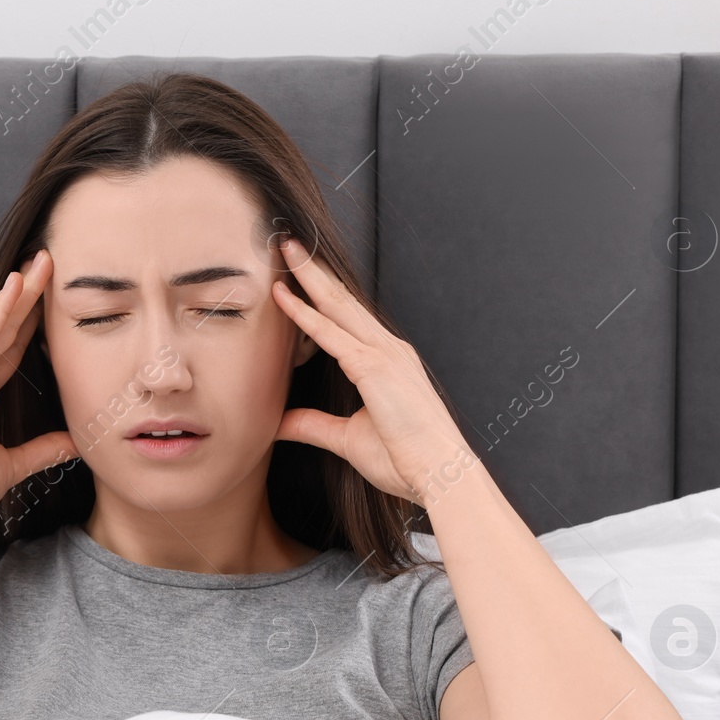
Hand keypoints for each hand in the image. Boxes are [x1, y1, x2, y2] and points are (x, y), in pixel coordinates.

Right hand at [0, 249, 78, 544]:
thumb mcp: (9, 466)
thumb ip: (41, 451)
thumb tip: (74, 442)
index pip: (9, 352)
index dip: (29, 324)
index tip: (49, 297)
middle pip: (5, 331)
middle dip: (28, 298)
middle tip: (48, 263)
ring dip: (20, 293)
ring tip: (41, 262)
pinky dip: (1, 312)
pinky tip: (17, 287)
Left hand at [270, 237, 476, 507]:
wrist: (440, 475)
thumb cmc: (406, 460)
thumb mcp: (347, 440)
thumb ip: (313, 426)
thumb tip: (279, 423)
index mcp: (387, 361)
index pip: (346, 319)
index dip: (321, 294)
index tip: (298, 275)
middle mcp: (388, 349)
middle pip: (342, 300)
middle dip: (314, 270)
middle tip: (288, 243)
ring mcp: (384, 355)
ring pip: (338, 306)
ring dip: (309, 277)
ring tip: (285, 250)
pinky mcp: (376, 368)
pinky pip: (333, 335)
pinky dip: (306, 315)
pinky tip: (285, 298)